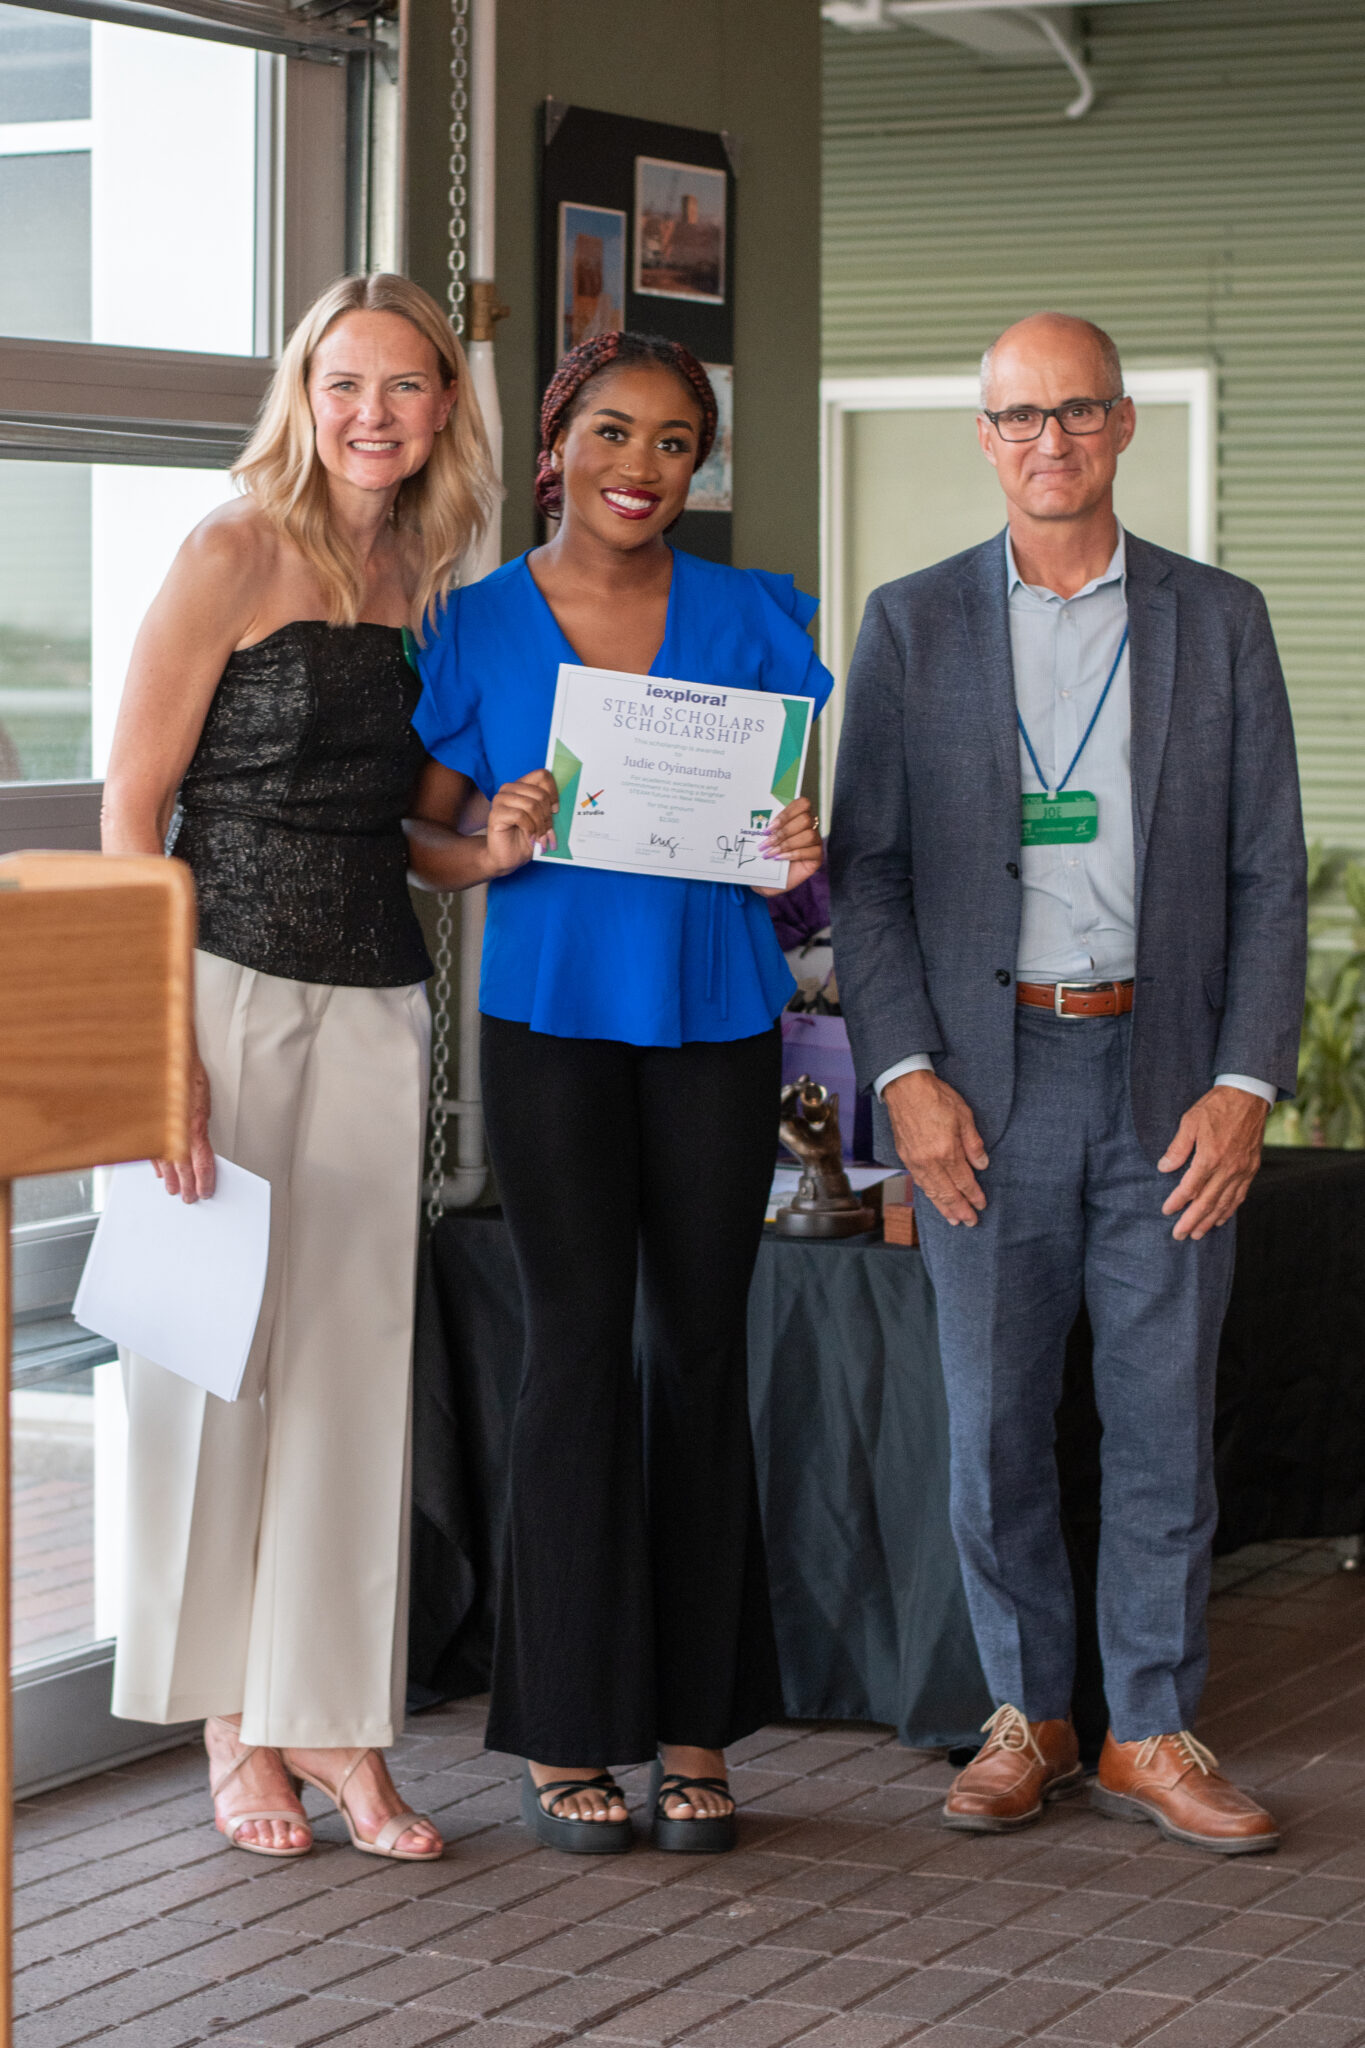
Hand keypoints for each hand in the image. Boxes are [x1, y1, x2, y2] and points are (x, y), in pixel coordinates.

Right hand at [155, 1054, 214, 1202]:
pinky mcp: (145, 1126)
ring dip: (168, 1176)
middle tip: (187, 1198)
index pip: (201, 1162)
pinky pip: (150, 1149)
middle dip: (185, 1184)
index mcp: (192, 1125)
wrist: (162, 1055)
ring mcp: (157, 1129)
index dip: (204, 1179)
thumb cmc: (184, 1070)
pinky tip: (157, 1168)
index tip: (206, 1192)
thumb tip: (199, 1139)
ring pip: (163, 1160)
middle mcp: (174, 1131)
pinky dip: (155, 1160)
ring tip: (171, 1188)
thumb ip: (198, 1120)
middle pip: (181, 1167)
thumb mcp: (200, 1097)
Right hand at [484, 770, 558, 876]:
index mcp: (523, 785)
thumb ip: (551, 808)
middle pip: (539, 794)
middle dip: (547, 816)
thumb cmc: (527, 837)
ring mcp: (500, 800)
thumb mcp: (543, 820)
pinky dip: (529, 829)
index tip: (556, 810)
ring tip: (540, 838)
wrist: (509, 857)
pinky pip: (520, 816)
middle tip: (548, 833)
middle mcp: (510, 789)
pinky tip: (530, 838)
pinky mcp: (495, 813)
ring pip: (531, 805)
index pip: (542, 775)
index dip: (553, 792)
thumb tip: (565, 804)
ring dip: (540, 825)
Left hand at [752, 797, 822, 897]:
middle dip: (784, 831)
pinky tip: (779, 858)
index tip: (769, 826)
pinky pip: (811, 851)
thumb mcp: (763, 840)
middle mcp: (810, 827)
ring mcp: (815, 842)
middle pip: (805, 819)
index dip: (786, 813)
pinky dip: (793, 854)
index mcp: (798, 816)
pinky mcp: (817, 857)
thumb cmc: (764, 857)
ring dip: (786, 844)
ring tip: (770, 853)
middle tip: (767, 841)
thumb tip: (760, 818)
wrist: (765, 879)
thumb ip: (767, 827)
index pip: (802, 804)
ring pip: (808, 835)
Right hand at [884, 1069, 988, 1225]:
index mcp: (947, 1152)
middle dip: (960, 1209)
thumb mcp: (964, 1116)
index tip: (982, 1205)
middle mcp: (929, 1161)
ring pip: (931, 1192)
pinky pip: (919, 1182)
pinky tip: (934, 1199)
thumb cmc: (936, 1097)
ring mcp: (915, 1161)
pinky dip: (928, 1195)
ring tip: (953, 1220)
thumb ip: (973, 1144)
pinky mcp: (905, 1157)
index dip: (974, 1195)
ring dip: (943, 1208)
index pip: (964, 1181)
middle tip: (970, 1222)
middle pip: (947, 1193)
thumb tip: (982, 1165)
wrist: (905, 1087)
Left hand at [1159, 1085, 1267, 1240]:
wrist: (1249, 1096)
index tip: (1167, 1211)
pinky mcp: (1251, 1168)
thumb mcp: (1190, 1121)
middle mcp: (1228, 1168)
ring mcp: (1242, 1170)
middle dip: (1192, 1221)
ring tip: (1197, 1234)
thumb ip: (1178, 1148)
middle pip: (1207, 1202)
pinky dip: (1229, 1210)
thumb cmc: (1216, 1106)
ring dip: (1210, 1221)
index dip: (1177, 1202)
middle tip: (1179, 1235)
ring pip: (1225, 1203)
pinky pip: (1240, 1195)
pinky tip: (1221, 1218)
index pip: (1190, 1188)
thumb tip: (1164, 1168)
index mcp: (1210, 1157)